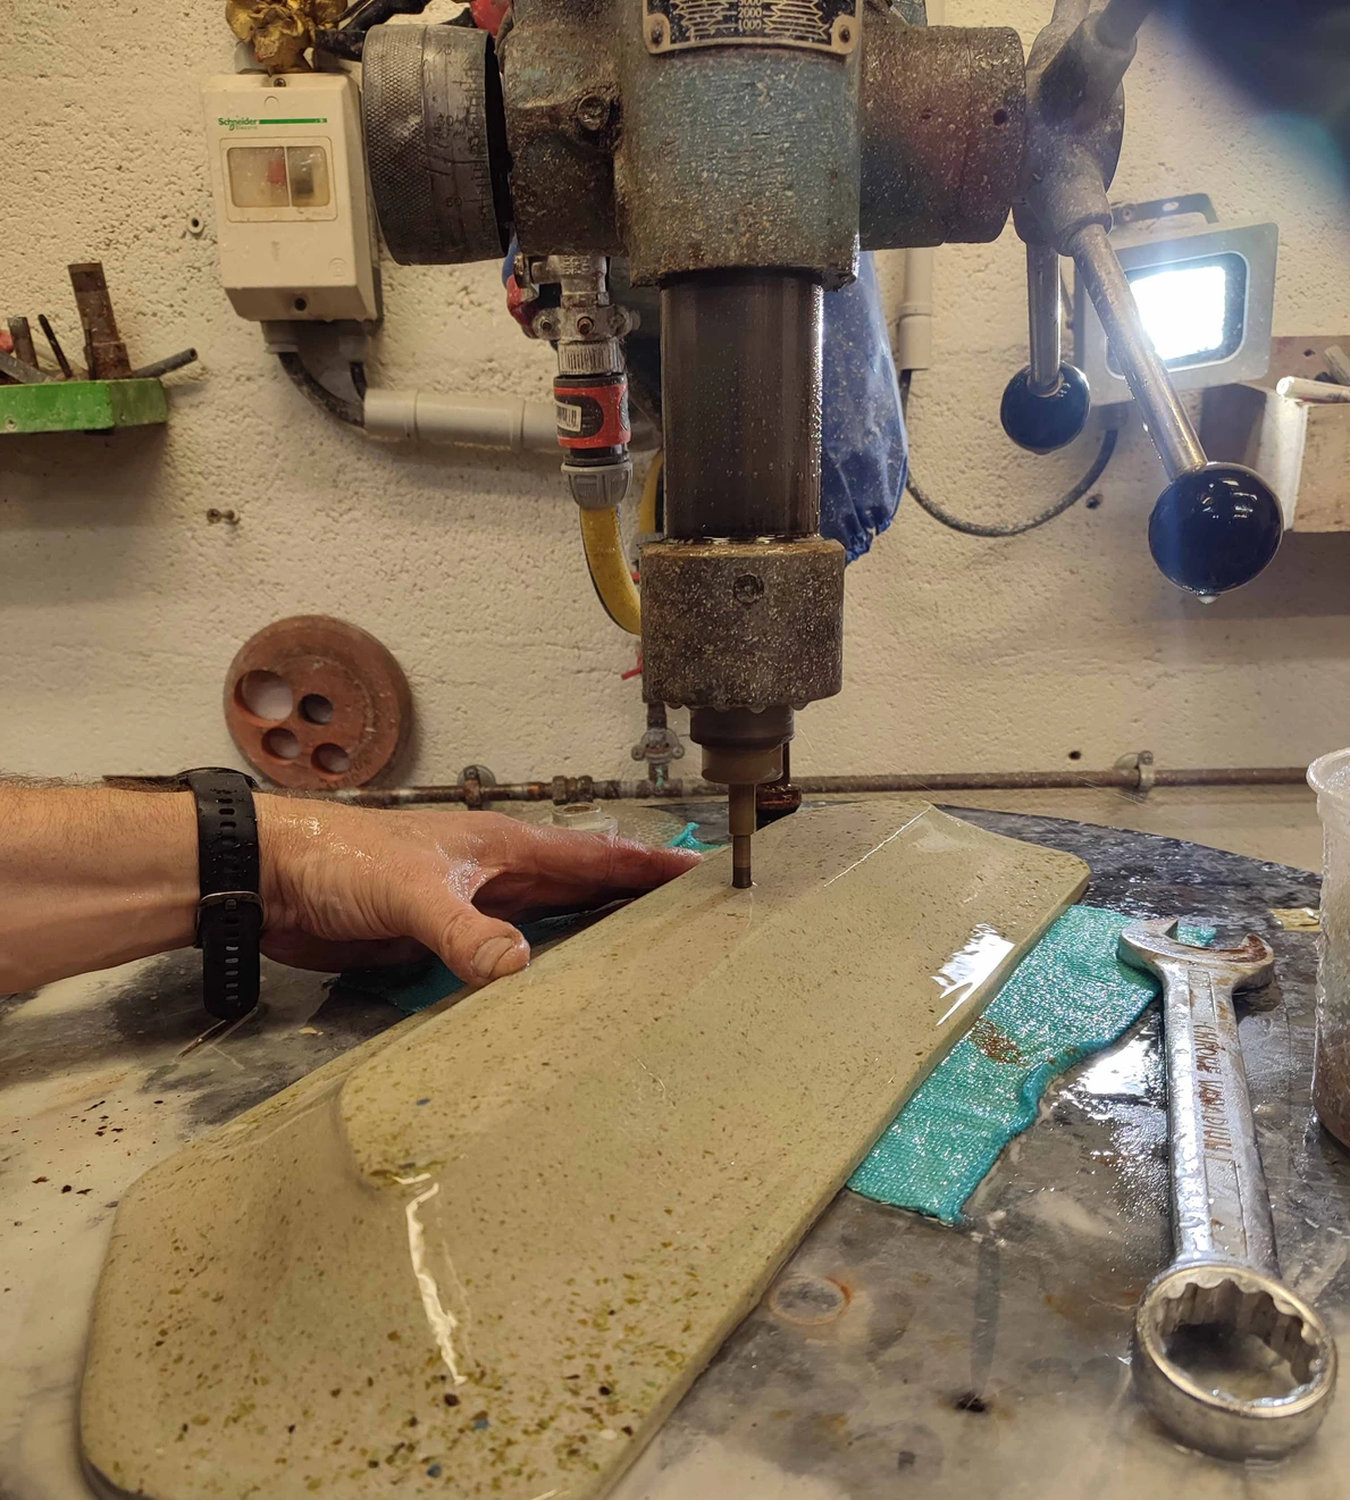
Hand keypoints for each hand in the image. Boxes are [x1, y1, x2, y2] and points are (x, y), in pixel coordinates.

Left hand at [258, 799, 699, 981]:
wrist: (271, 879)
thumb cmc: (342, 862)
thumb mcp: (408, 892)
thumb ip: (463, 930)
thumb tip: (522, 971)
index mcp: (504, 847)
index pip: (595, 853)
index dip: (650, 862)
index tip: (706, 871)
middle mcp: (501, 875)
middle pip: (587, 887)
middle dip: (639, 899)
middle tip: (697, 924)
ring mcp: (475, 906)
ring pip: (554, 920)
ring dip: (597, 934)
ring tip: (649, 961)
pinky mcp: (446, 939)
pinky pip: (512, 955)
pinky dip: (545, 969)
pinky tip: (562, 993)